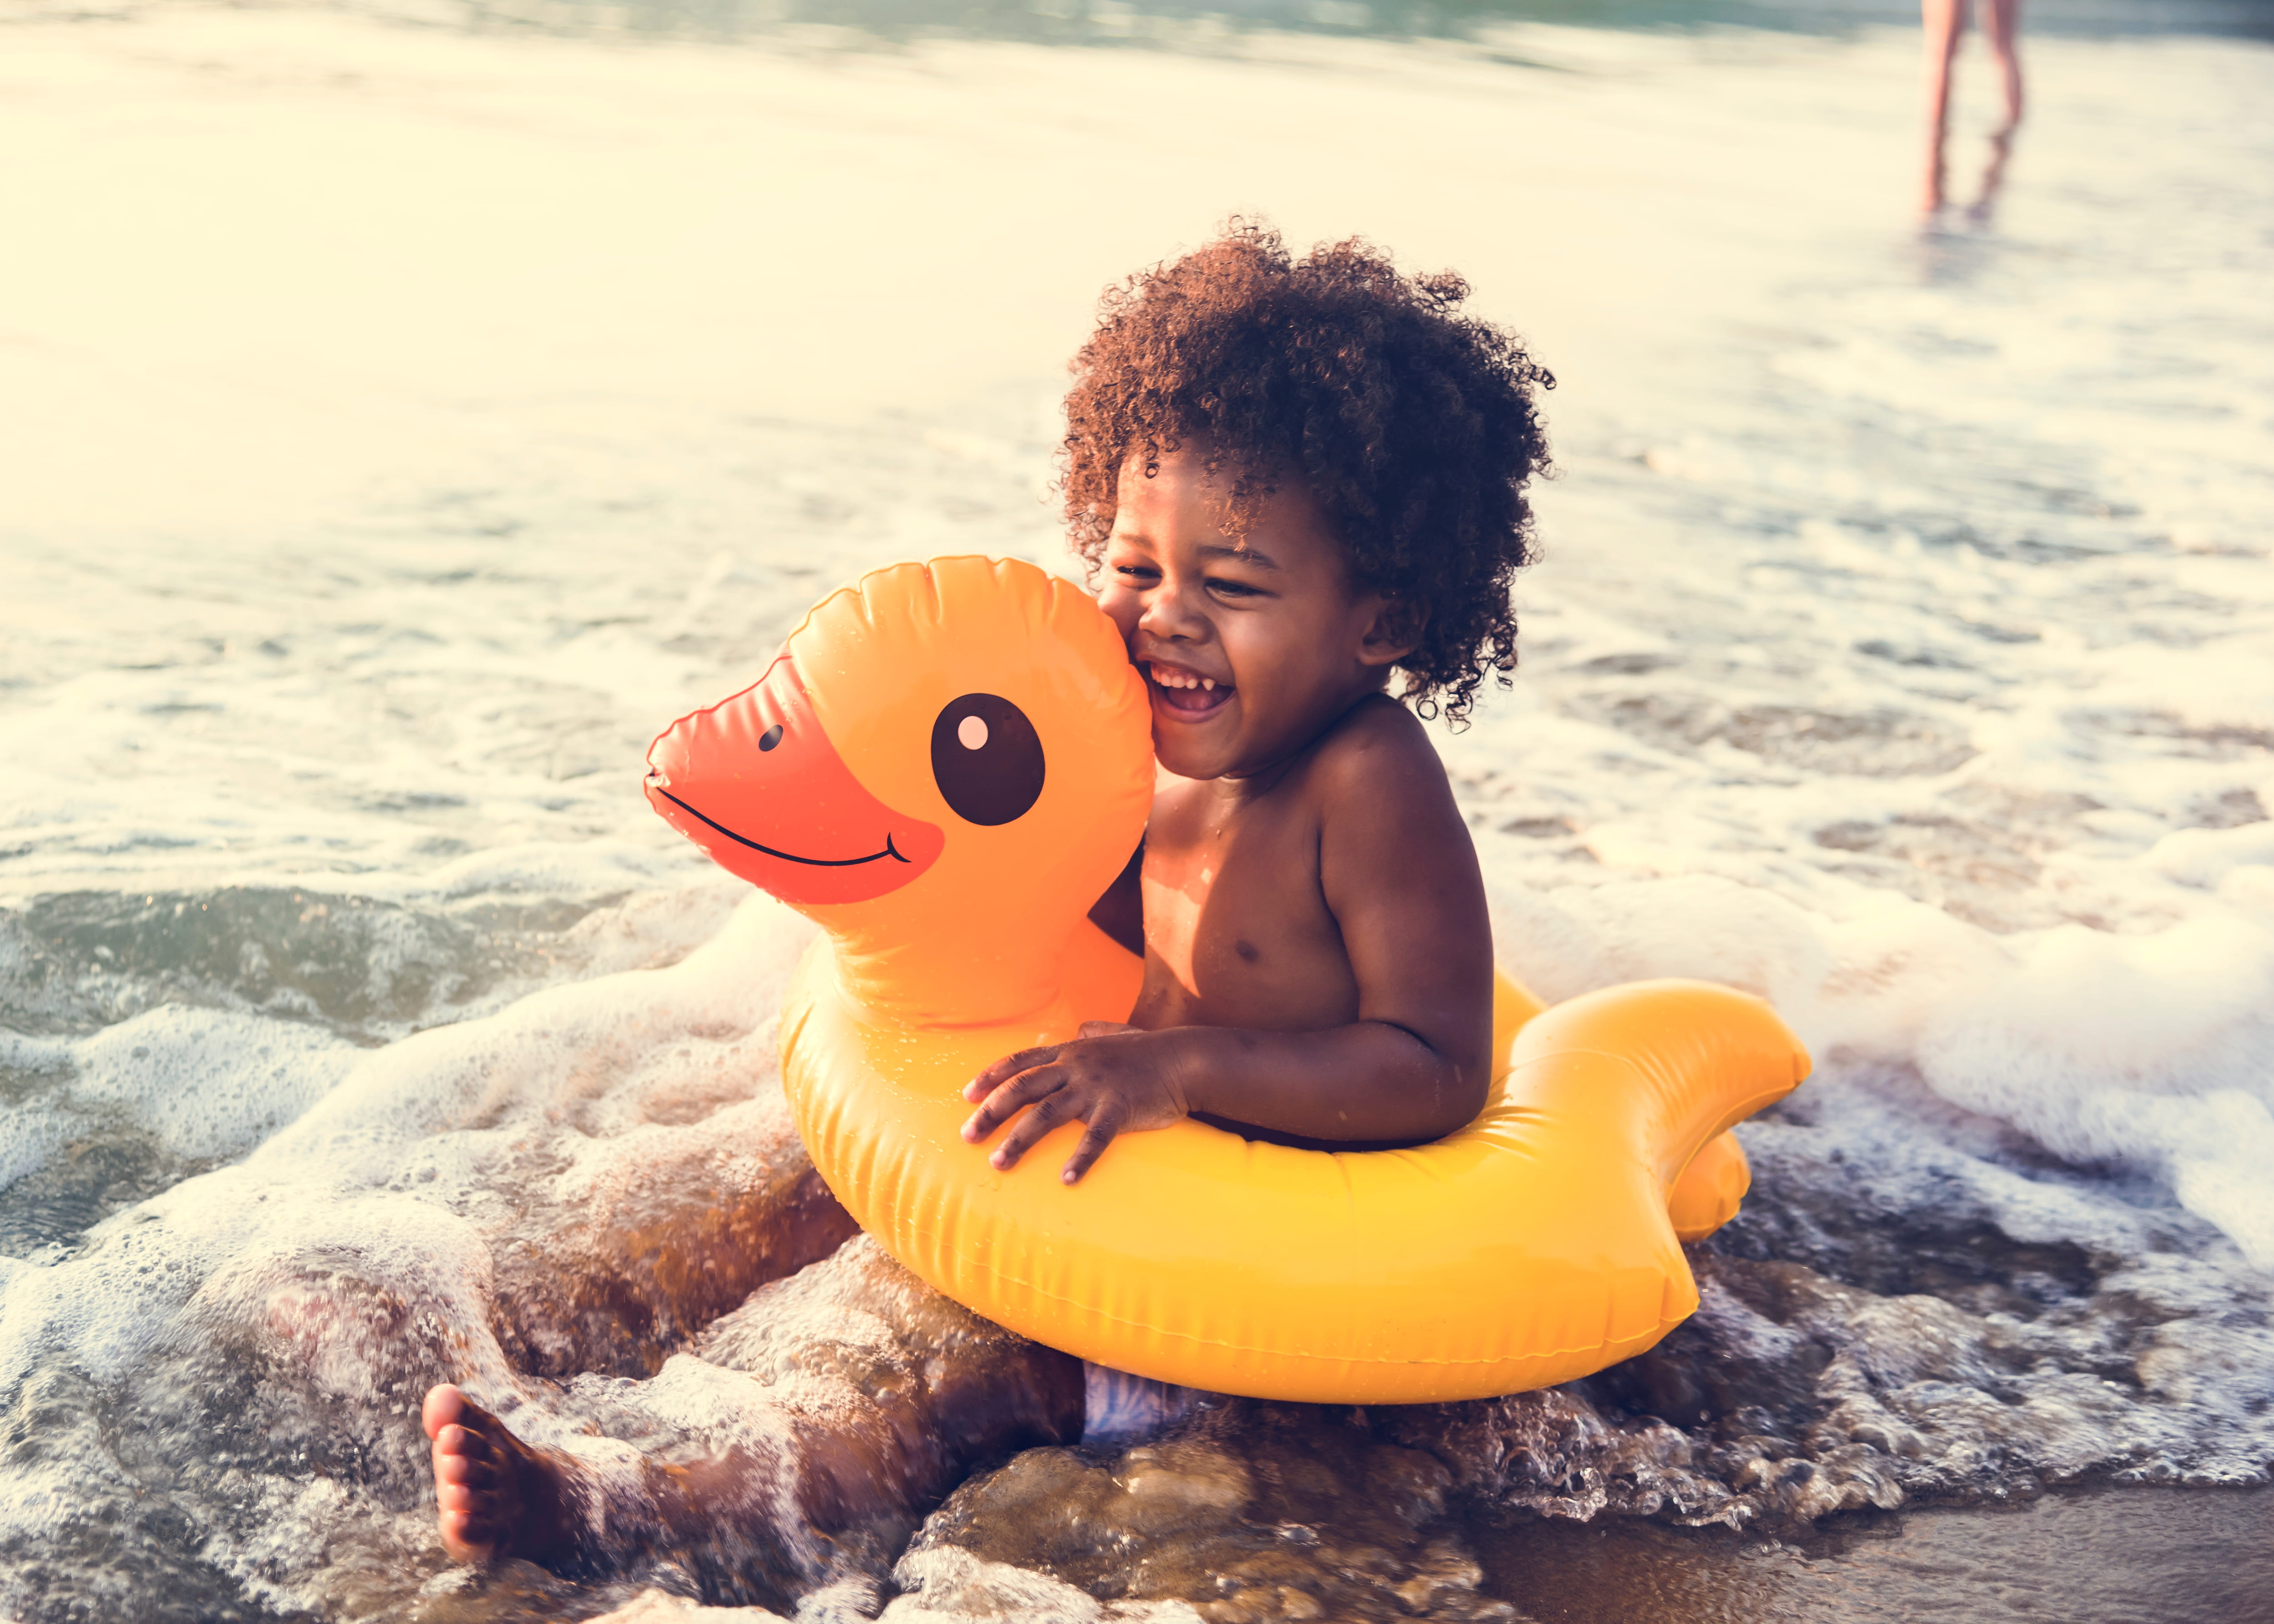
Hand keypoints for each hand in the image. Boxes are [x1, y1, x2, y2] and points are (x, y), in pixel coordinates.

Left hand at [960, 1023, 1187, 1183]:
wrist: (1184, 1059)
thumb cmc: (1148, 1051)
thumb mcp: (1115, 1034)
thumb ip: (1095, 1031)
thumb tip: (1082, 1029)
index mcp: (1071, 1051)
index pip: (1021, 1062)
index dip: (991, 1077)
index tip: (967, 1096)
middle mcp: (1076, 1067)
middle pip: (1022, 1089)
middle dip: (990, 1112)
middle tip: (967, 1136)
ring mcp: (1095, 1088)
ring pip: (1046, 1114)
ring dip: (1019, 1140)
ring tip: (998, 1163)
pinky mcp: (1119, 1108)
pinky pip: (1095, 1137)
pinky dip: (1080, 1159)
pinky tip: (1066, 1180)